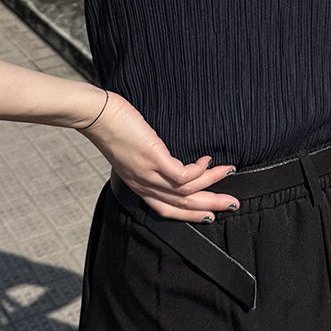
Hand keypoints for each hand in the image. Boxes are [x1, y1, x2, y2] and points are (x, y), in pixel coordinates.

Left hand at [77, 92, 239, 221]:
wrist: (96, 115)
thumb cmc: (114, 128)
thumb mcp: (131, 154)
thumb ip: (149, 162)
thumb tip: (168, 160)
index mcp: (139, 186)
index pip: (168, 210)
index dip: (192, 215)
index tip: (211, 214)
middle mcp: (144, 185)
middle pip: (182, 205)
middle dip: (211, 206)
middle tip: (233, 204)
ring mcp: (148, 173)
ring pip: (185, 191)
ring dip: (212, 184)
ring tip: (228, 172)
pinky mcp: (152, 158)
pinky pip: (182, 175)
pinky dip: (199, 171)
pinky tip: (207, 160)